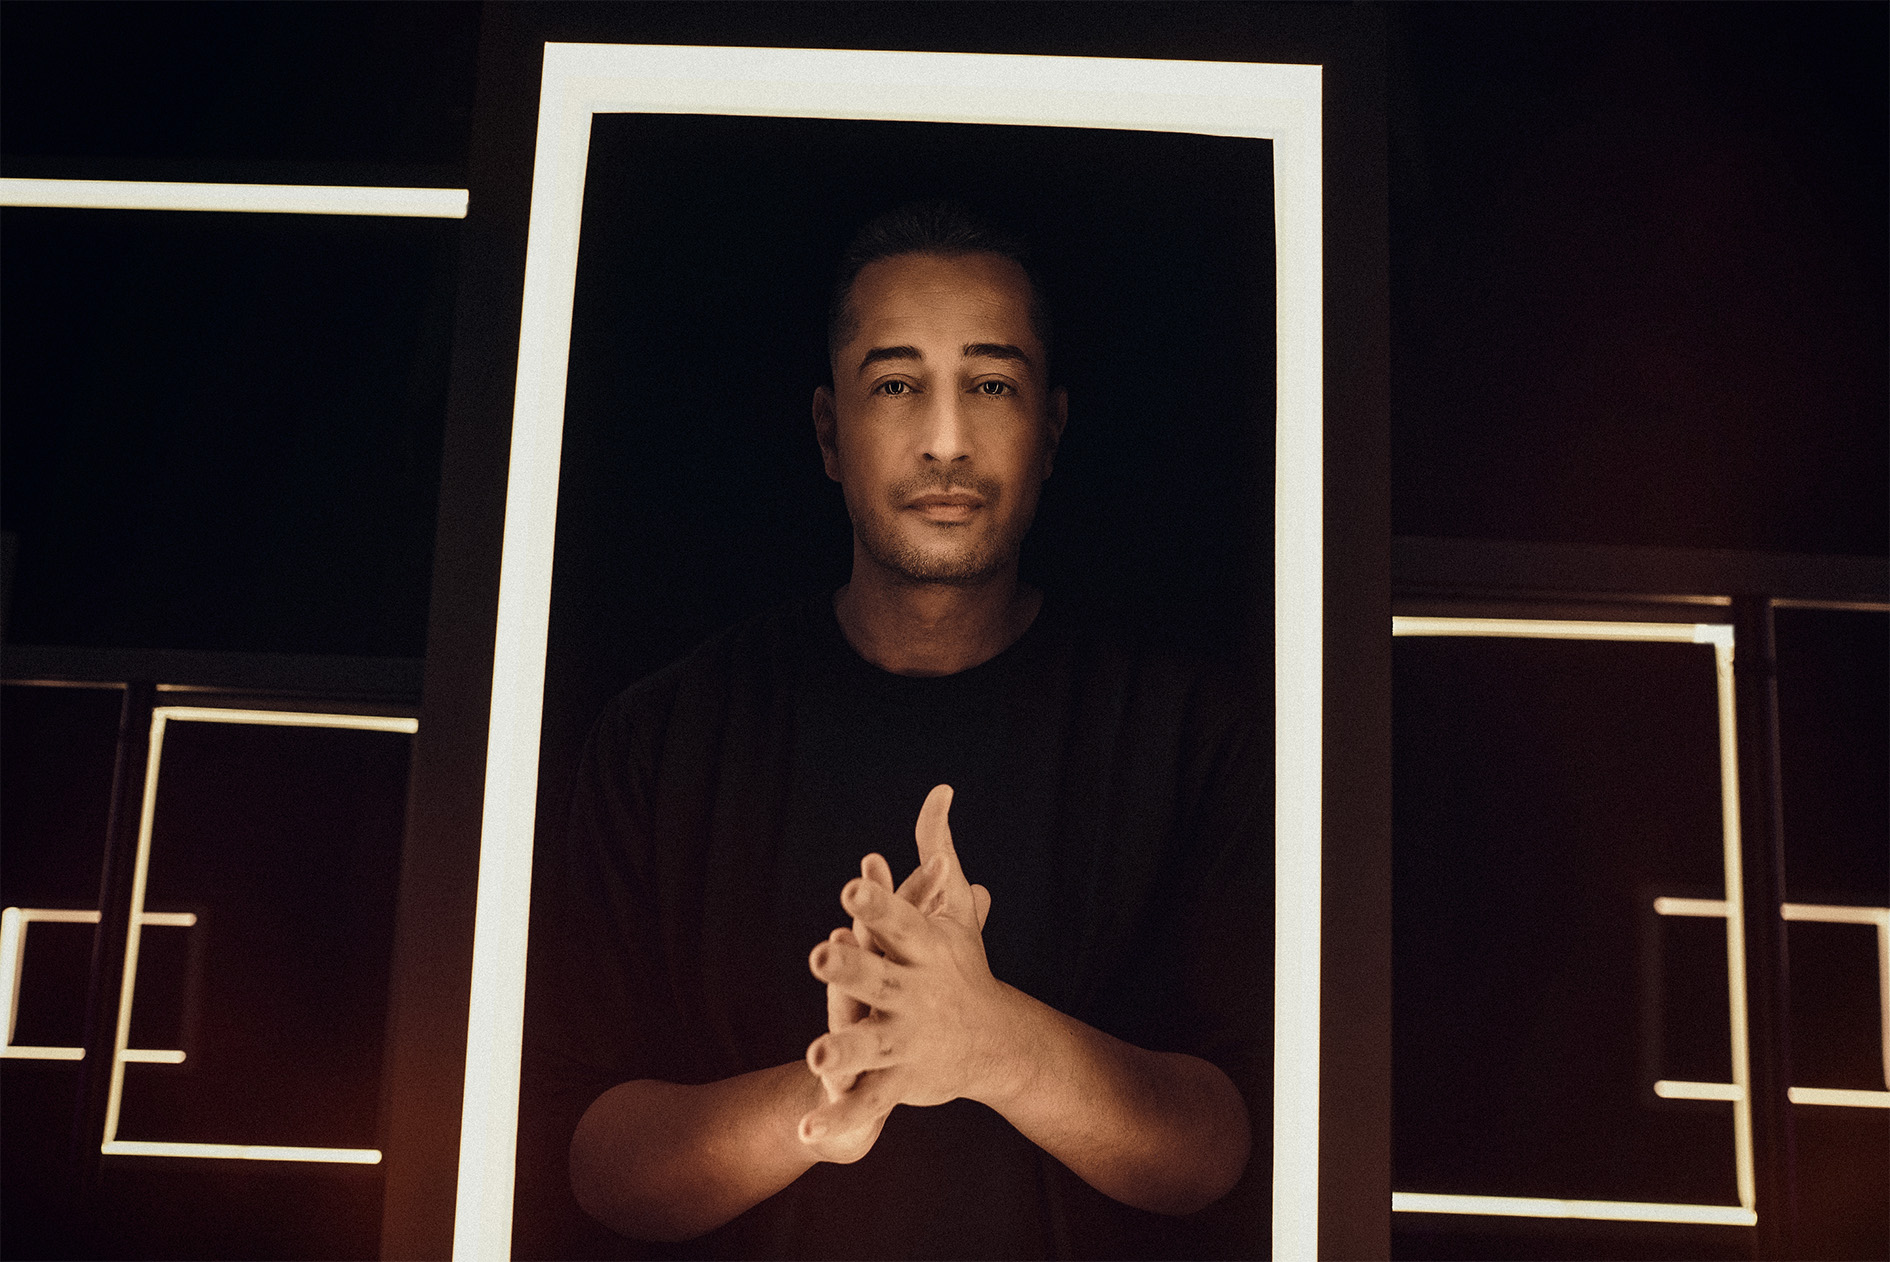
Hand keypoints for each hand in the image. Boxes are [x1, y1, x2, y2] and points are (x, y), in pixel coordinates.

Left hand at [799, 785, 1008, 1149]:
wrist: (995, 1044)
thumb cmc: (961, 965)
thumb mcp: (952, 907)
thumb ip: (936, 848)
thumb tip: (939, 788)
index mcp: (927, 950)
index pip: (900, 920)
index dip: (879, 902)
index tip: (855, 880)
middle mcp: (918, 994)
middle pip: (881, 977)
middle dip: (853, 967)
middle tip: (821, 952)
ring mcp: (907, 1041)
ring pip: (869, 1044)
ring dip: (844, 1049)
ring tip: (815, 1055)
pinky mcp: (898, 1082)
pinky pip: (865, 1104)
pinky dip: (839, 1122)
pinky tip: (807, 1136)